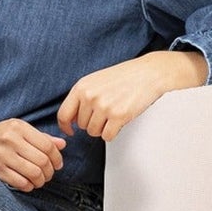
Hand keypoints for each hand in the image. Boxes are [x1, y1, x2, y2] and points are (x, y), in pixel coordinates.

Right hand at [0, 117, 64, 190]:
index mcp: (18, 126)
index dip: (57, 158)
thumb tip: (62, 144)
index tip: (58, 164)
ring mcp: (2, 156)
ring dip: (41, 180)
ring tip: (40, 180)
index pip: (47, 145)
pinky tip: (28, 183)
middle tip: (49, 174)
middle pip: (42, 160)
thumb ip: (41, 137)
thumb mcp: (18, 130)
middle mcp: (10, 139)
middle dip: (50, 172)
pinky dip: (29, 186)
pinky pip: (21, 182)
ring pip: (34, 173)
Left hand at [58, 49, 207, 143]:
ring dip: (103, 128)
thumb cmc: (123, 77)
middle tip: (106, 112)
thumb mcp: (95, 81)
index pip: (63, 114)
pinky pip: (107, 136)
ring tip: (113, 114)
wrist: (147, 73)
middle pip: (82, 126)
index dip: (65, 126)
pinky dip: (113, 132)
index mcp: (81, 87)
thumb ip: (81, 97)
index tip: (70, 130)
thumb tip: (71, 120)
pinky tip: (120, 120)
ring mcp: (104, 106)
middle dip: (92, 123)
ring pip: (94, 132)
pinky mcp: (118, 116)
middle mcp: (90, 96)